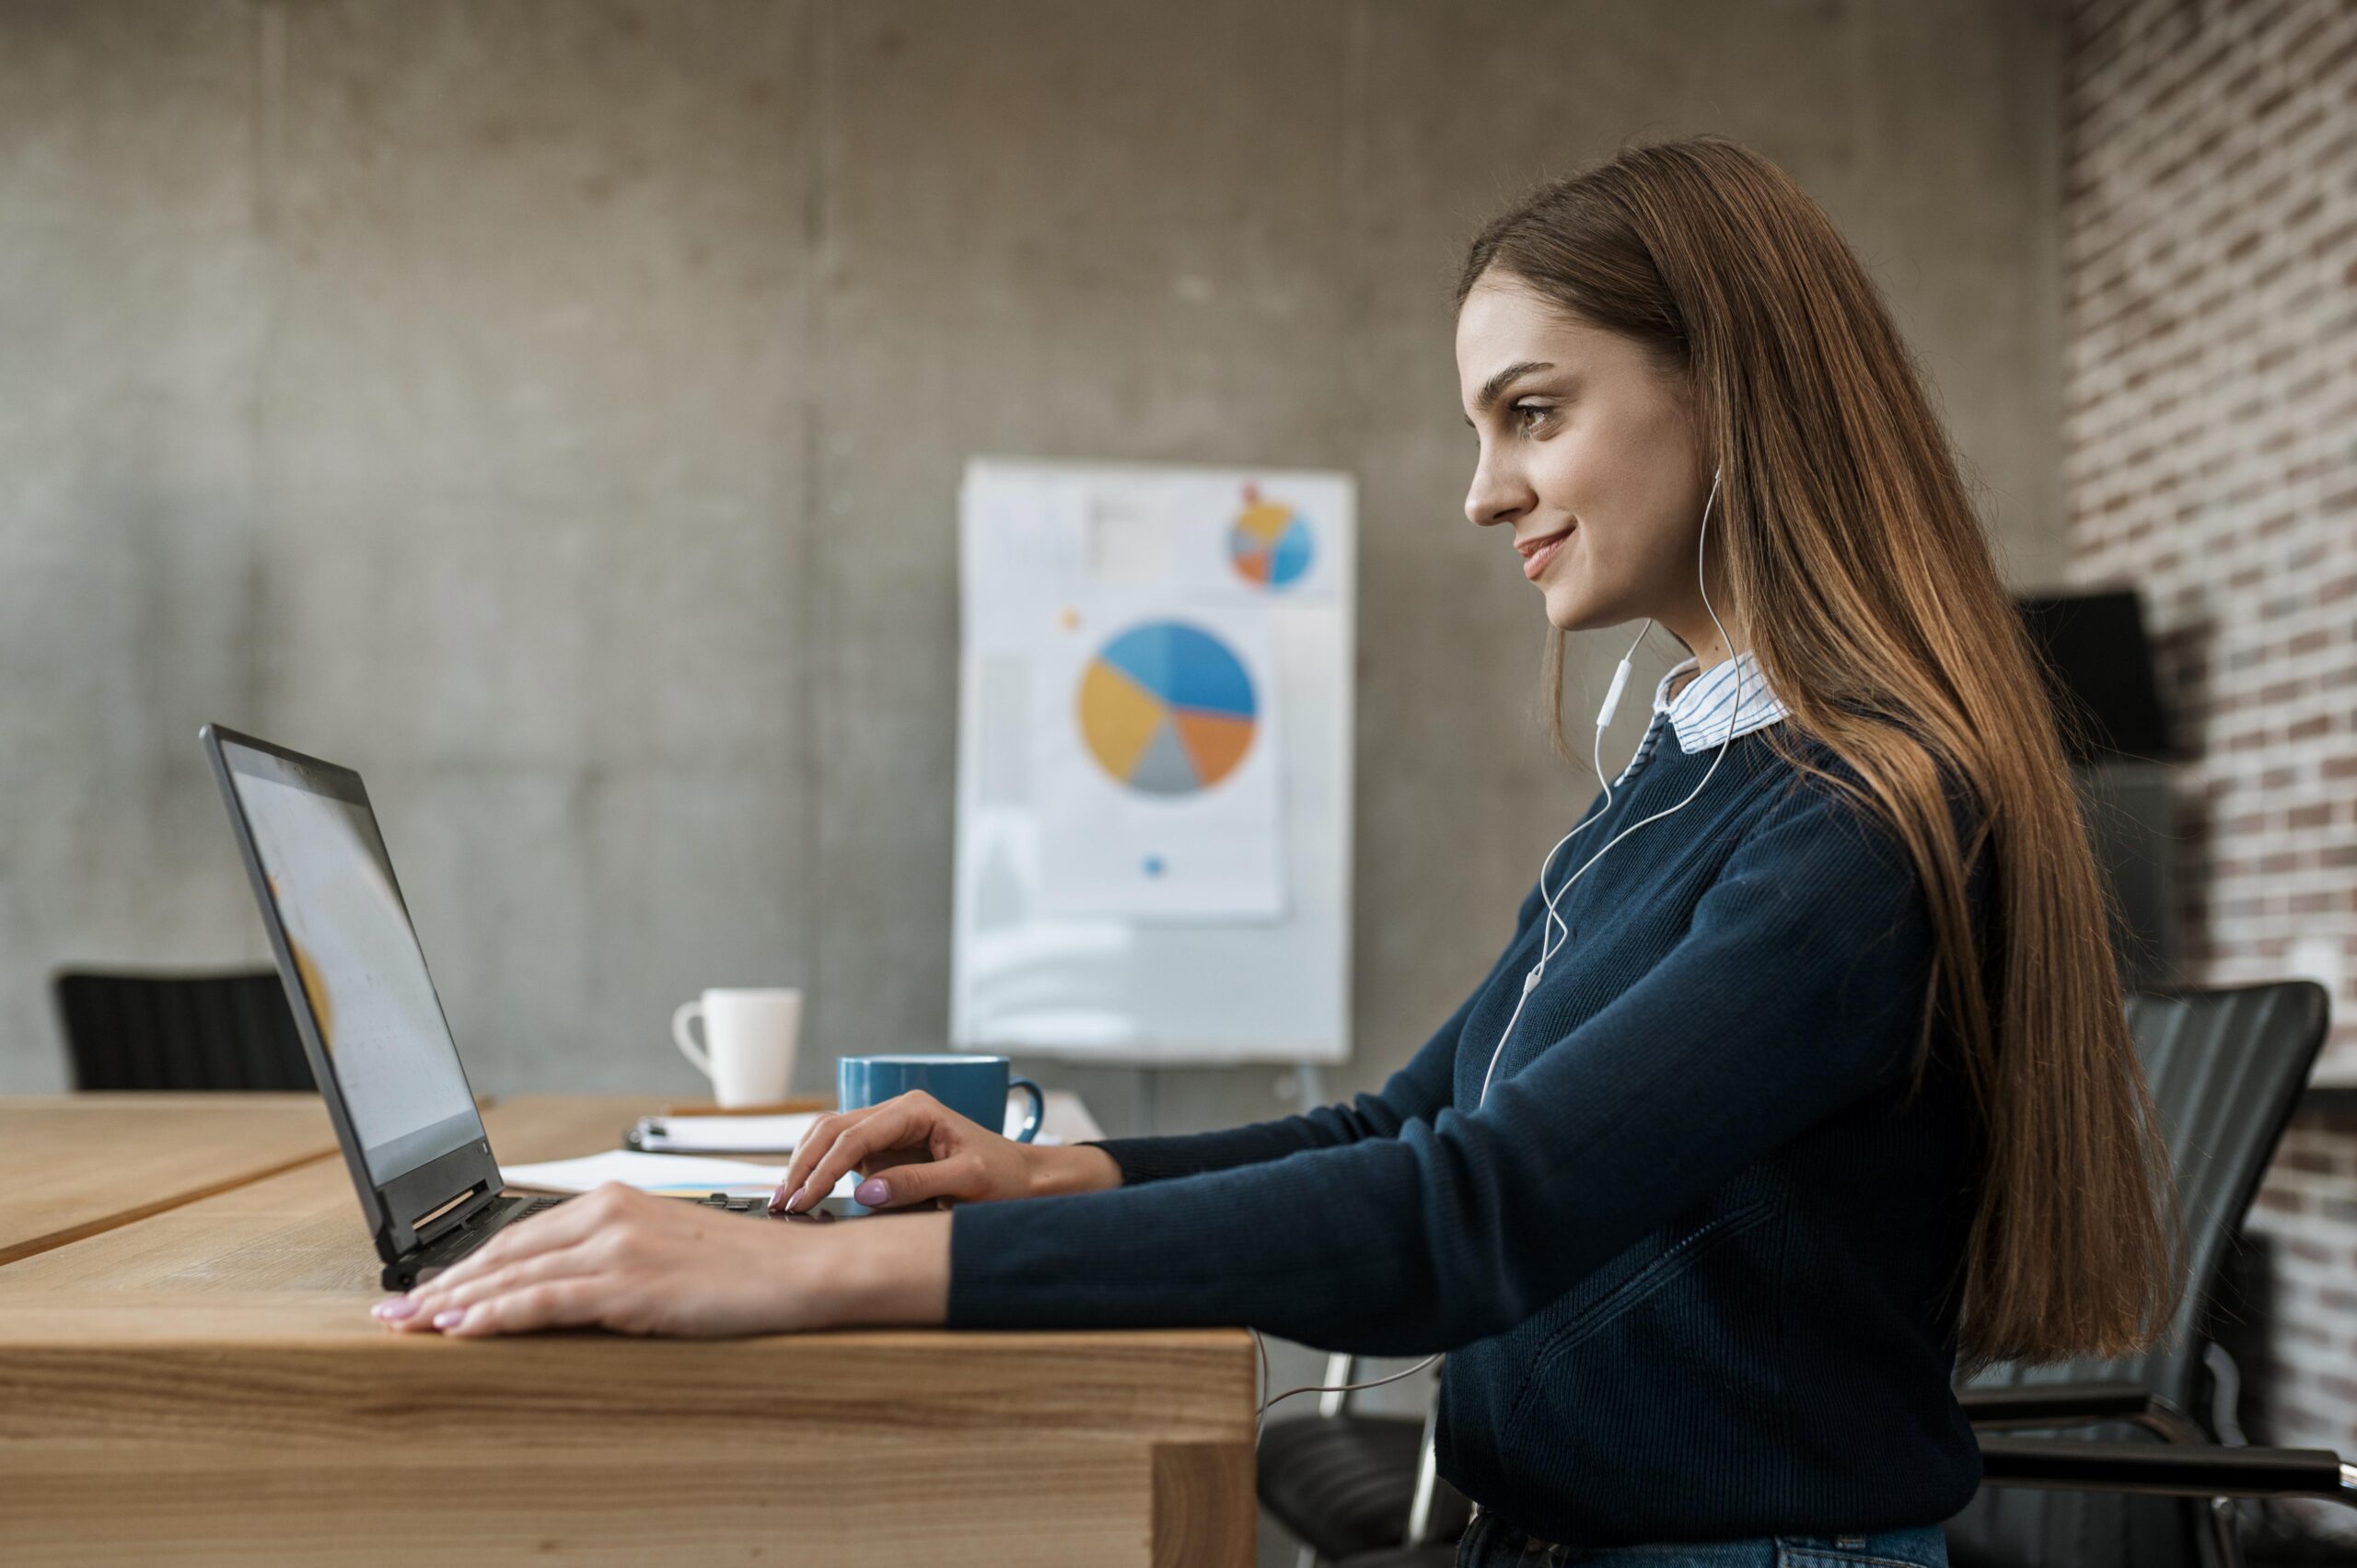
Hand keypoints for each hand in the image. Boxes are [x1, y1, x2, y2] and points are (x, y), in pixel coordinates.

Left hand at [371, 1182, 942, 1338]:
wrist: (801, 1269)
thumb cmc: (745, 1266)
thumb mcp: (668, 1249)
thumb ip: (613, 1258)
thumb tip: (563, 1288)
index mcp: (616, 1200)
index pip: (522, 1235)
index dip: (467, 1264)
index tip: (427, 1289)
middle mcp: (610, 1213)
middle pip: (505, 1251)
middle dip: (444, 1284)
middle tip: (394, 1312)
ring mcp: (618, 1246)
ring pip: (514, 1275)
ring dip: (455, 1303)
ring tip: (411, 1327)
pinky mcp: (629, 1281)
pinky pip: (545, 1299)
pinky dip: (497, 1314)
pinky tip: (463, 1328)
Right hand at [773, 1089, 1116, 1212]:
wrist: (1025, 1179)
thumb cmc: (1005, 1176)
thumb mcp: (968, 1181)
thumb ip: (917, 1183)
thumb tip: (865, 1191)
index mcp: (915, 1109)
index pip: (855, 1136)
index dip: (824, 1168)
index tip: (804, 1199)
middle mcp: (897, 1111)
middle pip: (832, 1129)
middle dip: (803, 1165)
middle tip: (782, 1203)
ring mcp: (888, 1129)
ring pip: (829, 1135)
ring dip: (804, 1163)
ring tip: (785, 1199)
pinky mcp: (885, 1149)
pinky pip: (841, 1152)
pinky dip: (818, 1168)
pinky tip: (804, 1192)